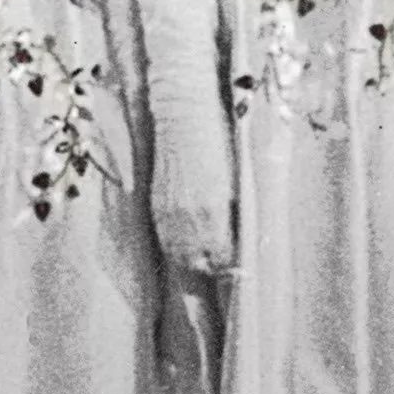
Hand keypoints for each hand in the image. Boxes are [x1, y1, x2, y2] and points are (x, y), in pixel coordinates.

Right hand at [144, 118, 237, 278]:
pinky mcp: (156, 207)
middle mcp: (188, 220)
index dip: (230, 267)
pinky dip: (176, 247)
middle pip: (197, 264)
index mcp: (213, 214)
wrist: (184, 124)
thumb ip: (233, 218)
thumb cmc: (217, 149)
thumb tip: (237, 243)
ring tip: (203, 260)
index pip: (222, 259)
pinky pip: (165, 239)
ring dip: (192, 262)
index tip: (237, 269)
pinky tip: (185, 244)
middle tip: (221, 268)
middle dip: (210, 269)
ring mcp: (168, 215)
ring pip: (178, 256)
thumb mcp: (234, 186)